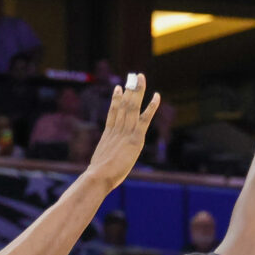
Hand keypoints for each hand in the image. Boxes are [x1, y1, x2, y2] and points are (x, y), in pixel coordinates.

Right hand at [86, 72, 160, 188]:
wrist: (98, 177)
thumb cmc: (97, 178)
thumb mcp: (100, 166)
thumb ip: (103, 162)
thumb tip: (97, 172)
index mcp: (108, 136)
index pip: (113, 113)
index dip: (116, 99)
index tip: (118, 88)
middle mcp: (116, 130)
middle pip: (123, 105)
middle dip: (129, 89)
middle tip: (133, 76)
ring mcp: (125, 133)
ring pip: (132, 107)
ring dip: (138, 91)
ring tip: (140, 77)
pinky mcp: (135, 139)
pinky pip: (144, 119)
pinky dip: (151, 107)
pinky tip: (156, 96)